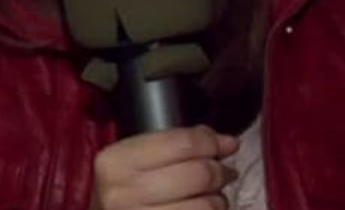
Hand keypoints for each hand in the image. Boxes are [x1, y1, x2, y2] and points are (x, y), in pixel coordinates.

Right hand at [90, 125, 238, 208]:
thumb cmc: (124, 189)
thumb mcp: (135, 159)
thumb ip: (177, 143)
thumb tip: (227, 142)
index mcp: (117, 162)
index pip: (181, 143)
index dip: (211, 142)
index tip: (226, 143)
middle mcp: (124, 194)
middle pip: (197, 174)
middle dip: (219, 171)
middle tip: (224, 172)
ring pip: (205, 206)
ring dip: (219, 200)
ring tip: (214, 196)